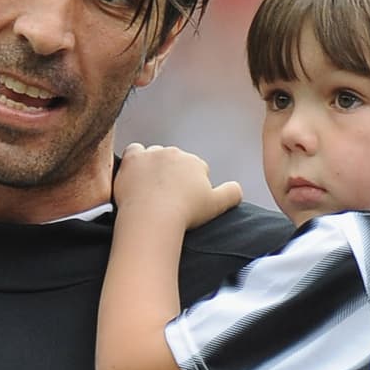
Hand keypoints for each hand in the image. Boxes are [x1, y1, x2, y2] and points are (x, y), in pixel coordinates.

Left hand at [114, 142, 242, 230]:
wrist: (153, 218)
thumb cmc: (185, 214)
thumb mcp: (217, 205)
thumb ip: (232, 193)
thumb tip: (237, 188)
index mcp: (194, 163)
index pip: (195, 169)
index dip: (190, 186)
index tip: (184, 201)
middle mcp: (174, 153)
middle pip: (174, 161)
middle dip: (171, 176)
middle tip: (165, 199)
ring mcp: (152, 154)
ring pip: (153, 156)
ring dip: (153, 168)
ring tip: (149, 190)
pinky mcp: (132, 159)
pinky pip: (134, 152)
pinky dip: (134, 162)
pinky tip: (134, 177)